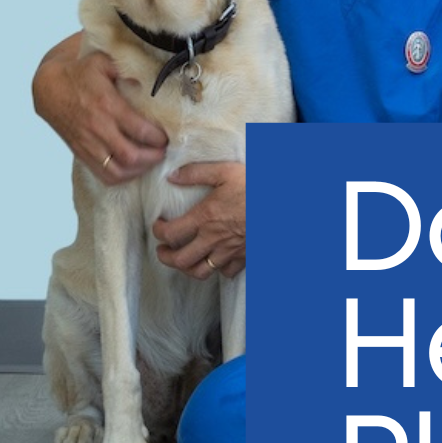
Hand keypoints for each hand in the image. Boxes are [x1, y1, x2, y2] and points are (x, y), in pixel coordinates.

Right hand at [33, 33, 168, 184]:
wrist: (49, 88)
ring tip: (152, 160)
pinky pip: (104, 175)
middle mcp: (98, 128)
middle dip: (153, 156)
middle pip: (131, 155)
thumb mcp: (104, 61)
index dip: (159, 137)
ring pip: (118, 170)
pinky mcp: (82, 153)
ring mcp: (88, 144)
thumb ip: (127, 69)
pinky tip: (134, 169)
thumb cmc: (81, 73)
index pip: (139, 130)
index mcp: (107, 105)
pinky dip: (122, 176)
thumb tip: (150, 78)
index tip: (168, 135)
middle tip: (165, 151)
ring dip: (139, 170)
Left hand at [152, 162, 245, 278]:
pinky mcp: (244, 257)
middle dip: (166, 257)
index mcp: (205, 218)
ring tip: (183, 261)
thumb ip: (197, 173)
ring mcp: (229, 251)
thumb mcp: (225, 171)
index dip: (158, 231)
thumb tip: (173, 176)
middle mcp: (213, 239)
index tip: (158, 225)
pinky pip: (225, 272)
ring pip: (200, 272)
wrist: (283, 205)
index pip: (171, 233)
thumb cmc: (255, 186)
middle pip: (181, 260)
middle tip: (162, 250)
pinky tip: (215, 260)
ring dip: (187, 269)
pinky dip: (217, 269)